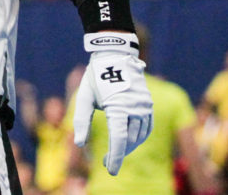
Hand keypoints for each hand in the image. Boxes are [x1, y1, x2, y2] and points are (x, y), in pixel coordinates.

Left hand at [73, 32, 152, 174]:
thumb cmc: (96, 76)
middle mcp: (135, 108)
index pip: (119, 139)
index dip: (115, 157)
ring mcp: (144, 106)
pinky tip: (130, 141)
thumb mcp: (85, 96)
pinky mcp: (148, 103)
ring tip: (115, 152)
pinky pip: (147, 127)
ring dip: (128, 147)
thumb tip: (79, 144)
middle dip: (118, 154)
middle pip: (129, 140)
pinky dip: (139, 137)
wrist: (115, 55)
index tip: (110, 171)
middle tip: (106, 163)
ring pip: (139, 136)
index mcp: (118, 106)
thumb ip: (81, 120)